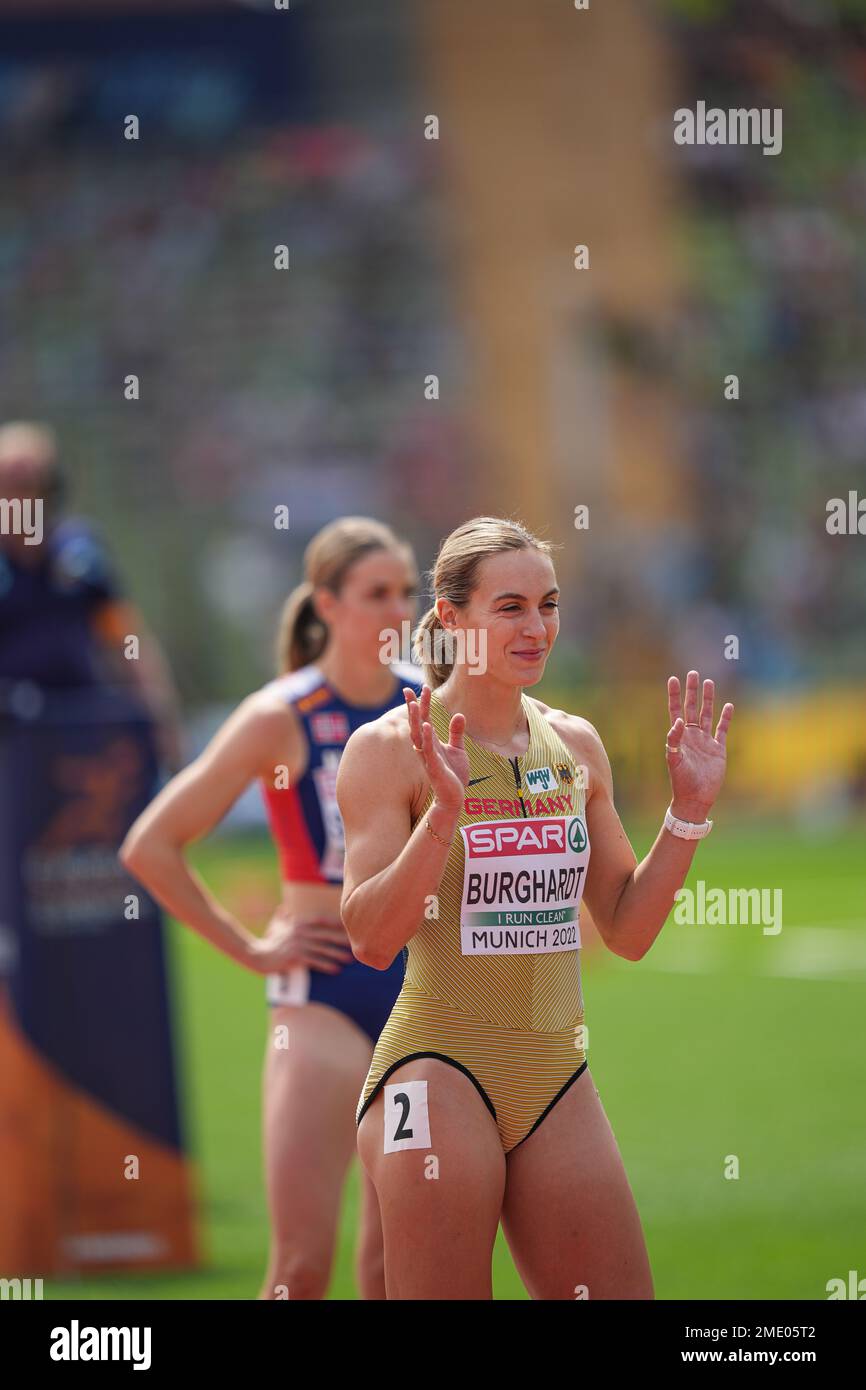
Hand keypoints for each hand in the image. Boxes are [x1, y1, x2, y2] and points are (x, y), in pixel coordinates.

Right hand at [246, 906, 353, 975]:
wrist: (258, 955)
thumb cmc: (269, 940)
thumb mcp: (276, 926)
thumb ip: (282, 917)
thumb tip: (283, 908)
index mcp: (300, 923)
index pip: (322, 922)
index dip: (337, 924)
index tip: (350, 926)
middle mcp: (301, 932)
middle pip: (326, 935)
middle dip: (342, 940)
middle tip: (355, 944)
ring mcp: (299, 944)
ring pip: (323, 949)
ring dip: (337, 954)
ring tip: (349, 959)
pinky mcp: (296, 957)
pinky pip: (315, 961)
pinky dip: (326, 965)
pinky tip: (336, 970)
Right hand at [404, 684, 468, 814]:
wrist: (455, 798)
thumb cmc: (454, 776)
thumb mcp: (458, 750)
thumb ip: (456, 733)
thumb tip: (459, 714)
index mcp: (431, 742)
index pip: (424, 719)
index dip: (422, 704)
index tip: (420, 687)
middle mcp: (426, 748)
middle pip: (417, 724)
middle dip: (413, 707)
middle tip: (408, 690)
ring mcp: (428, 758)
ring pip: (418, 736)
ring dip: (416, 720)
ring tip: (414, 704)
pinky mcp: (434, 768)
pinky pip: (428, 751)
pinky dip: (427, 738)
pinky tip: (427, 726)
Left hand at [665, 671, 733, 819]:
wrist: (696, 798)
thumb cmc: (681, 781)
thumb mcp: (674, 760)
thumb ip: (674, 740)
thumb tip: (677, 721)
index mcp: (679, 736)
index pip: (675, 710)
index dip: (674, 695)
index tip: (673, 679)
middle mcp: (692, 735)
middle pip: (692, 707)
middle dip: (692, 691)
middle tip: (693, 673)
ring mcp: (705, 741)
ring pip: (707, 715)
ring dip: (708, 699)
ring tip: (709, 682)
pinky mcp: (718, 749)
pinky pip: (722, 729)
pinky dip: (726, 718)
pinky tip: (728, 705)